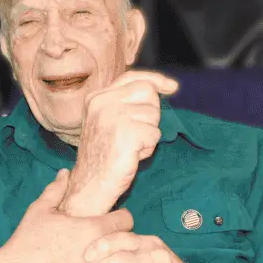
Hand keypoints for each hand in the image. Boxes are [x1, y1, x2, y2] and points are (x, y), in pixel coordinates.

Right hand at [0, 169, 134, 262]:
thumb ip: (56, 190)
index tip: (109, 222)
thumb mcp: (40, 211)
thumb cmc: (28, 241)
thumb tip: (65, 173)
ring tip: (100, 262)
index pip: (127, 220)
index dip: (119, 219)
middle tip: (104, 242)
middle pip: (127, 244)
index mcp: (93, 228)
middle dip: (120, 242)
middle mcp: (102, 252)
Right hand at [60, 71, 178, 215]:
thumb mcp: (108, 121)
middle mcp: (102, 103)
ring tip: (129, 147)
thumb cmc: (103, 156)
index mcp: (96, 98)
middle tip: (135, 134)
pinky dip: (148, 148)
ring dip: (148, 134)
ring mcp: (113, 117)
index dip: (156, 80)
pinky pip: (154, 134)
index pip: (133, 77)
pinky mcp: (126, 133)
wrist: (89, 184)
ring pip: (153, 115)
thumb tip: (162, 88)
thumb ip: (126, 102)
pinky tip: (132, 156)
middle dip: (151, 114)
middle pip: (148, 93)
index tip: (172, 87)